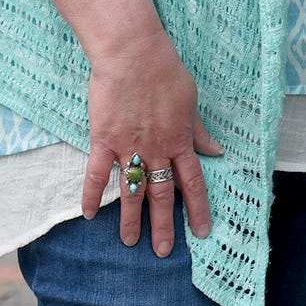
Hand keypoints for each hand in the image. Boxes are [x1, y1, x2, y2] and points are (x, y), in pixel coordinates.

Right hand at [80, 27, 223, 254]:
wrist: (133, 54)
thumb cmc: (165, 71)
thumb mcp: (190, 101)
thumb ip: (198, 130)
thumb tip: (216, 151)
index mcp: (180, 141)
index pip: (193, 183)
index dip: (197, 209)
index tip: (201, 231)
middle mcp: (156, 150)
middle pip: (162, 195)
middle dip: (163, 226)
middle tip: (162, 251)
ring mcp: (129, 148)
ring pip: (132, 192)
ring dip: (131, 219)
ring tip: (130, 242)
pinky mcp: (104, 140)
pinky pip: (96, 174)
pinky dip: (91, 195)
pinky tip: (88, 214)